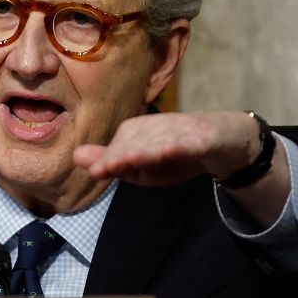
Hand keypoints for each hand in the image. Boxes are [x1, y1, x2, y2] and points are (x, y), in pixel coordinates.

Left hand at [74, 111, 290, 226]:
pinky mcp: (204, 137)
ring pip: (161, 141)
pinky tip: (172, 151)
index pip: (119, 147)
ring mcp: (180, 130)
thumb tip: (76, 156)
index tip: (99, 171)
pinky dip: (182, 146)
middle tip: (104, 168)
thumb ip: (111, 162)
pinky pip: (192, 142)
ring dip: (147, 150)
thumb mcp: (140, 164)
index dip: (110, 160)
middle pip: (136, 142)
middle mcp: (155, 126)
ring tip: (129, 159)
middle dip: (121, 155)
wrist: (221, 142)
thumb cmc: (173, 153)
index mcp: (136, 131)